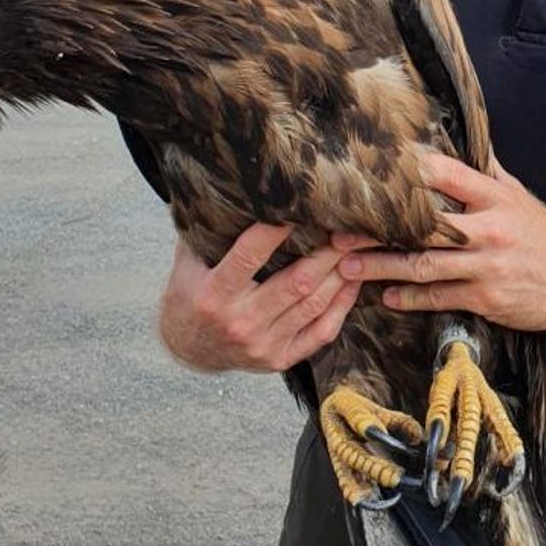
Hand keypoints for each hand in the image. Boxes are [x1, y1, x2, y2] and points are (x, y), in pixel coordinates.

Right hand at [159, 224, 361, 373]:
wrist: (187, 349)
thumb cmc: (191, 294)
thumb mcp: (188, 262)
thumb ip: (206, 230)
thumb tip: (231, 187)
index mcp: (214, 294)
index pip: (249, 256)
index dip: (275, 230)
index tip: (298, 206)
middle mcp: (240, 322)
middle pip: (296, 282)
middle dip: (327, 251)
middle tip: (349, 226)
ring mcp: (263, 345)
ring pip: (314, 304)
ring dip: (341, 273)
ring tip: (358, 247)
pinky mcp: (280, 359)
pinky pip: (321, 332)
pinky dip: (342, 305)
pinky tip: (353, 281)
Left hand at [336, 153, 545, 332]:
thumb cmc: (545, 238)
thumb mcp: (520, 198)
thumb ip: (487, 173)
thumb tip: (461, 140)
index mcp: (496, 198)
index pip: (449, 175)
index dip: (412, 171)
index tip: (372, 171)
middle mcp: (490, 229)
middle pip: (425, 225)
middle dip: (379, 229)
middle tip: (340, 232)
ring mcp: (487, 266)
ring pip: (425, 264)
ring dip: (382, 267)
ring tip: (347, 267)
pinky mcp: (486, 298)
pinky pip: (440, 296)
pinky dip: (411, 297)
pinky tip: (387, 297)